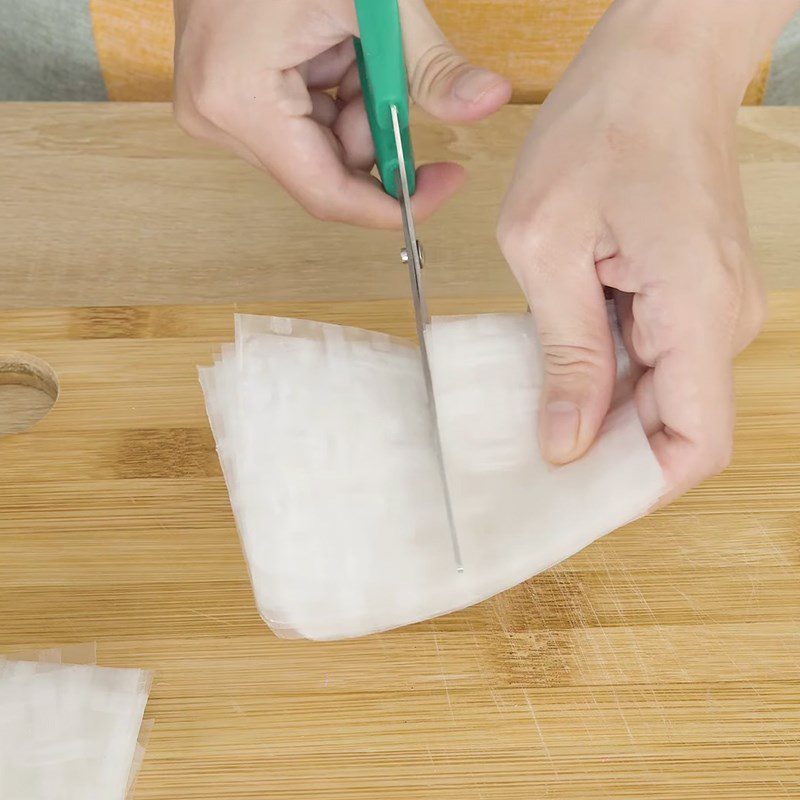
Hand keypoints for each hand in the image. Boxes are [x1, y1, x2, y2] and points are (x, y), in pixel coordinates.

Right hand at [173, 0, 509, 226]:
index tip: (440, 185)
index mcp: (242, 100)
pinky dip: (333, 94)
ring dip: (354, 104)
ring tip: (349, 40)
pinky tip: (330, 46)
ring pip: (319, 147)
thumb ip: (432, 68)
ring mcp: (219, 109)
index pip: (329, 193)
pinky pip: (300, 123)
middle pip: (326, 169)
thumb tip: (489, 101)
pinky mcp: (227, 98)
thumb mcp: (375, 5)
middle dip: (373, 128)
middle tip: (390, 72)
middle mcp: (221, 118)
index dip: (392, 202)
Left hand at [496, 0, 790, 502]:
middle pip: (671, 428)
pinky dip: (606, 371)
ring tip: (528, 412)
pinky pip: (653, 355)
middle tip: (527, 463)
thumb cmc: (601, 128)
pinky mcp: (691, 291)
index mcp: (696, 310)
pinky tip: (553, 363)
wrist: (655, 62)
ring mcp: (711, 306)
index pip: (695, 446)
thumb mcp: (548, 246)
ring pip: (659, 395)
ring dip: (599, 410)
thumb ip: (566, 351)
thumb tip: (567, 441)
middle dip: (603, 455)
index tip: (574, 500)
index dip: (638, 488)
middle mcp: (721, 318)